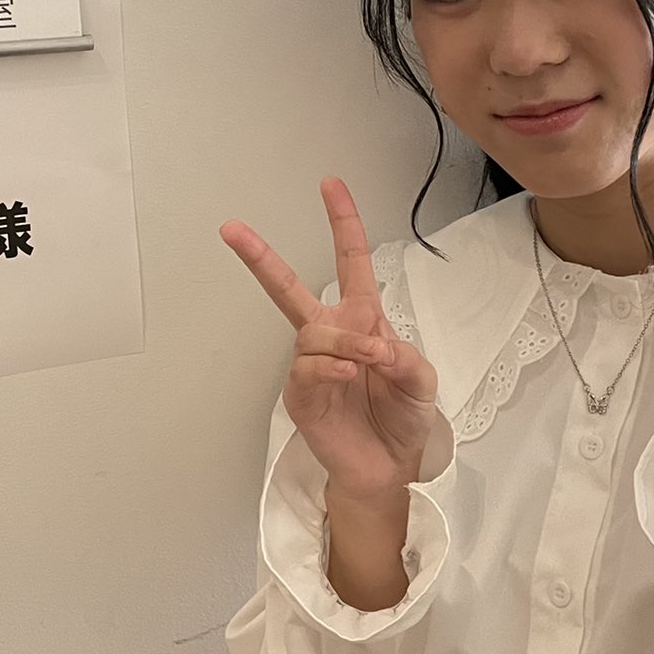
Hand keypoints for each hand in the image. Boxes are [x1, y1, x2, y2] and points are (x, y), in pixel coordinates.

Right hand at [219, 177, 440, 510]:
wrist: (389, 467)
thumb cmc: (402, 417)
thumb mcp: (422, 380)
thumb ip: (405, 357)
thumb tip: (374, 345)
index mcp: (363, 319)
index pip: (350, 262)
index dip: (342, 223)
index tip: (330, 185)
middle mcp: (331, 335)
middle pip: (288, 288)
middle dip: (260, 257)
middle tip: (231, 229)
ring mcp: (312, 365)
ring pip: (312, 332)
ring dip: (346, 340)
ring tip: (370, 361)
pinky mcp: (301, 396)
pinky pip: (307, 368)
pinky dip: (331, 366)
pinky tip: (349, 374)